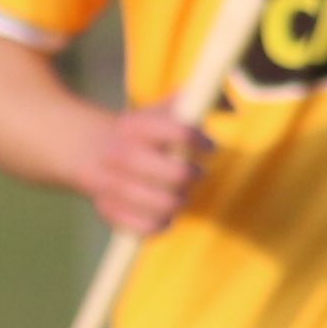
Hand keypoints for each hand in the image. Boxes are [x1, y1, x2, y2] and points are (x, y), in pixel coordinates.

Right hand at [78, 105, 211, 237]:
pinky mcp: (108, 209)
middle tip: (196, 174)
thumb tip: (231, 106)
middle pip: (173, 173)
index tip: (210, 148)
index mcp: (134, 126)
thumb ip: (195, 101)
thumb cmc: (147, 132)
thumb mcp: (163, 110)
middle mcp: (119, 154)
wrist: (95, 153)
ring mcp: (110, 184)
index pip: (180, 132)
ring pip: (159, 203)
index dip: (200, 141)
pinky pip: (142, 226)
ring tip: (180, 196)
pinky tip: (165, 215)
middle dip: (190, 176)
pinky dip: (159, 224)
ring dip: (177, 202)